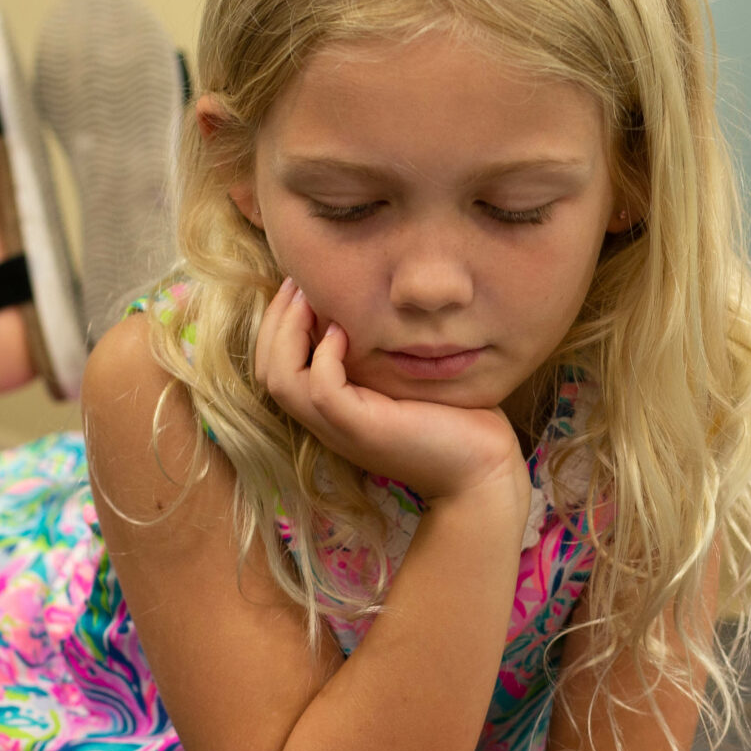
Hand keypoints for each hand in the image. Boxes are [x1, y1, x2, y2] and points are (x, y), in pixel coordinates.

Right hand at [254, 279, 528, 511]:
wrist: (482, 469)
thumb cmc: (455, 419)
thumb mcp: (405, 377)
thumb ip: (380, 350)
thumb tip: (373, 299)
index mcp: (331, 410)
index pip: (275, 367)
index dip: (277, 324)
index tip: (298, 285)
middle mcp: (327, 421)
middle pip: (268, 371)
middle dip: (274, 319)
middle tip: (296, 281)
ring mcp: (341, 427)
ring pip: (282, 380)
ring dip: (288, 331)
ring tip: (309, 297)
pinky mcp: (364, 429)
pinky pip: (322, 390)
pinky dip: (324, 356)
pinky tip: (344, 330)